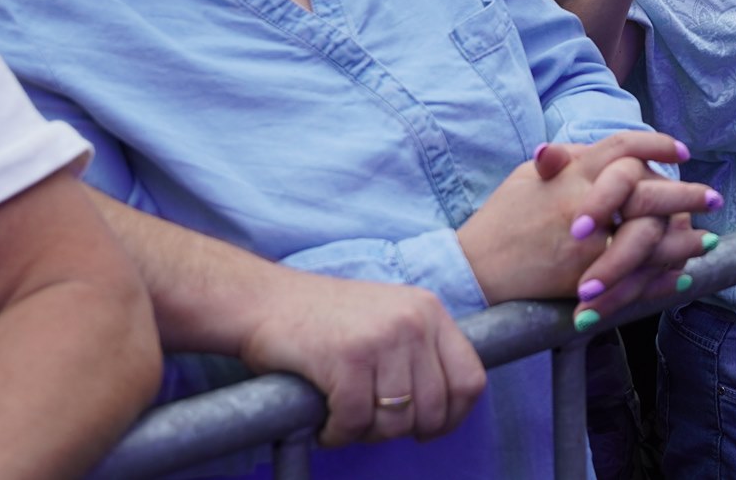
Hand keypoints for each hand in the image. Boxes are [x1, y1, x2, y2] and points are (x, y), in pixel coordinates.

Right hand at [238, 268, 487, 447]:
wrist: (265, 301)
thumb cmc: (324, 319)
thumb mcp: (389, 318)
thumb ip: (420, 352)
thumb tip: (443, 411)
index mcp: (430, 311)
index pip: (470, 379)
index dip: (452, 416)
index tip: (426, 429)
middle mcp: (413, 321)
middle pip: (434, 408)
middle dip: (402, 431)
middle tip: (371, 426)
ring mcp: (381, 338)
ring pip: (397, 420)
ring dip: (367, 435)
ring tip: (345, 422)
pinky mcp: (347, 358)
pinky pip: (356, 422)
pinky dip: (338, 434)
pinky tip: (324, 424)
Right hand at [455, 132, 715, 307]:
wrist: (476, 268)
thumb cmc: (501, 219)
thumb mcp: (527, 177)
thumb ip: (566, 161)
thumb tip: (597, 150)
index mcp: (572, 172)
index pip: (623, 148)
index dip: (656, 146)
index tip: (682, 152)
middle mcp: (584, 203)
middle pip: (647, 192)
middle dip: (685, 195)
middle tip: (712, 197)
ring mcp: (586, 244)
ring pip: (648, 237)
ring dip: (683, 239)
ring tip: (707, 240)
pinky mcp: (585, 279)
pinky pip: (634, 277)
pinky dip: (661, 277)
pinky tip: (680, 273)